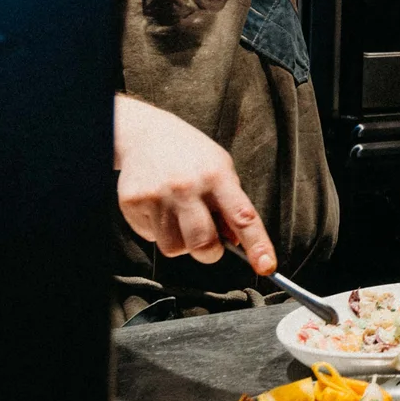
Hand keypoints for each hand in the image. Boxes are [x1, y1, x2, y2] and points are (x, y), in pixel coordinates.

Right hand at [113, 95, 274, 273]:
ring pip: (174, 248)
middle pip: (202, 244)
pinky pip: (150, 237)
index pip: (243, 217)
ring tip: (179, 216)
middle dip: (209, 252)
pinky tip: (159, 207)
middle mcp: (187, 187)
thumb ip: (231, 204)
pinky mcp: (132, 204)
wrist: (146, 134)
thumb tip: (236, 243)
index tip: (266, 266)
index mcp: (217, 176)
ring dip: (181, 242)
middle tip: (208, 242)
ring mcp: (157, 196)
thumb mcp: (221, 168)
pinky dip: (158, 230)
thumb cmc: (191, 155)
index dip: (257, 245)